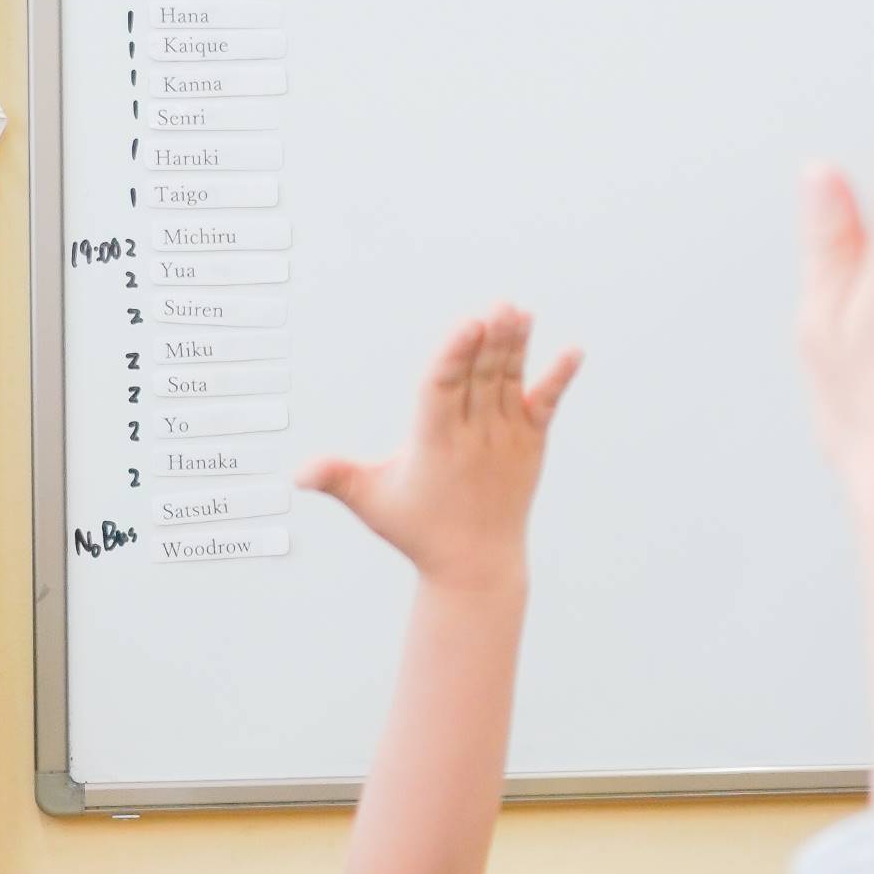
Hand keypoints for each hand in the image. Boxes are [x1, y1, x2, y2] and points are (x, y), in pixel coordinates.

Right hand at [302, 306, 577, 596]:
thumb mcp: (372, 501)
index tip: (469, 324)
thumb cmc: (418, 531)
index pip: (445, 389)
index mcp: (435, 443)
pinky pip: (546, 406)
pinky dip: (559, 378)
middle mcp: (474, 438)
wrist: (475, 566)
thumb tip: (299, 474)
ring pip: (511, 384)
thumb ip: (336, 478)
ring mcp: (506, 440)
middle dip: (491, 342)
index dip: (457, 354)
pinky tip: (574, 351)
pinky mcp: (530, 446)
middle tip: (499, 306)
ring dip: (516, 348)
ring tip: (520, 312)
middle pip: (481, 379)